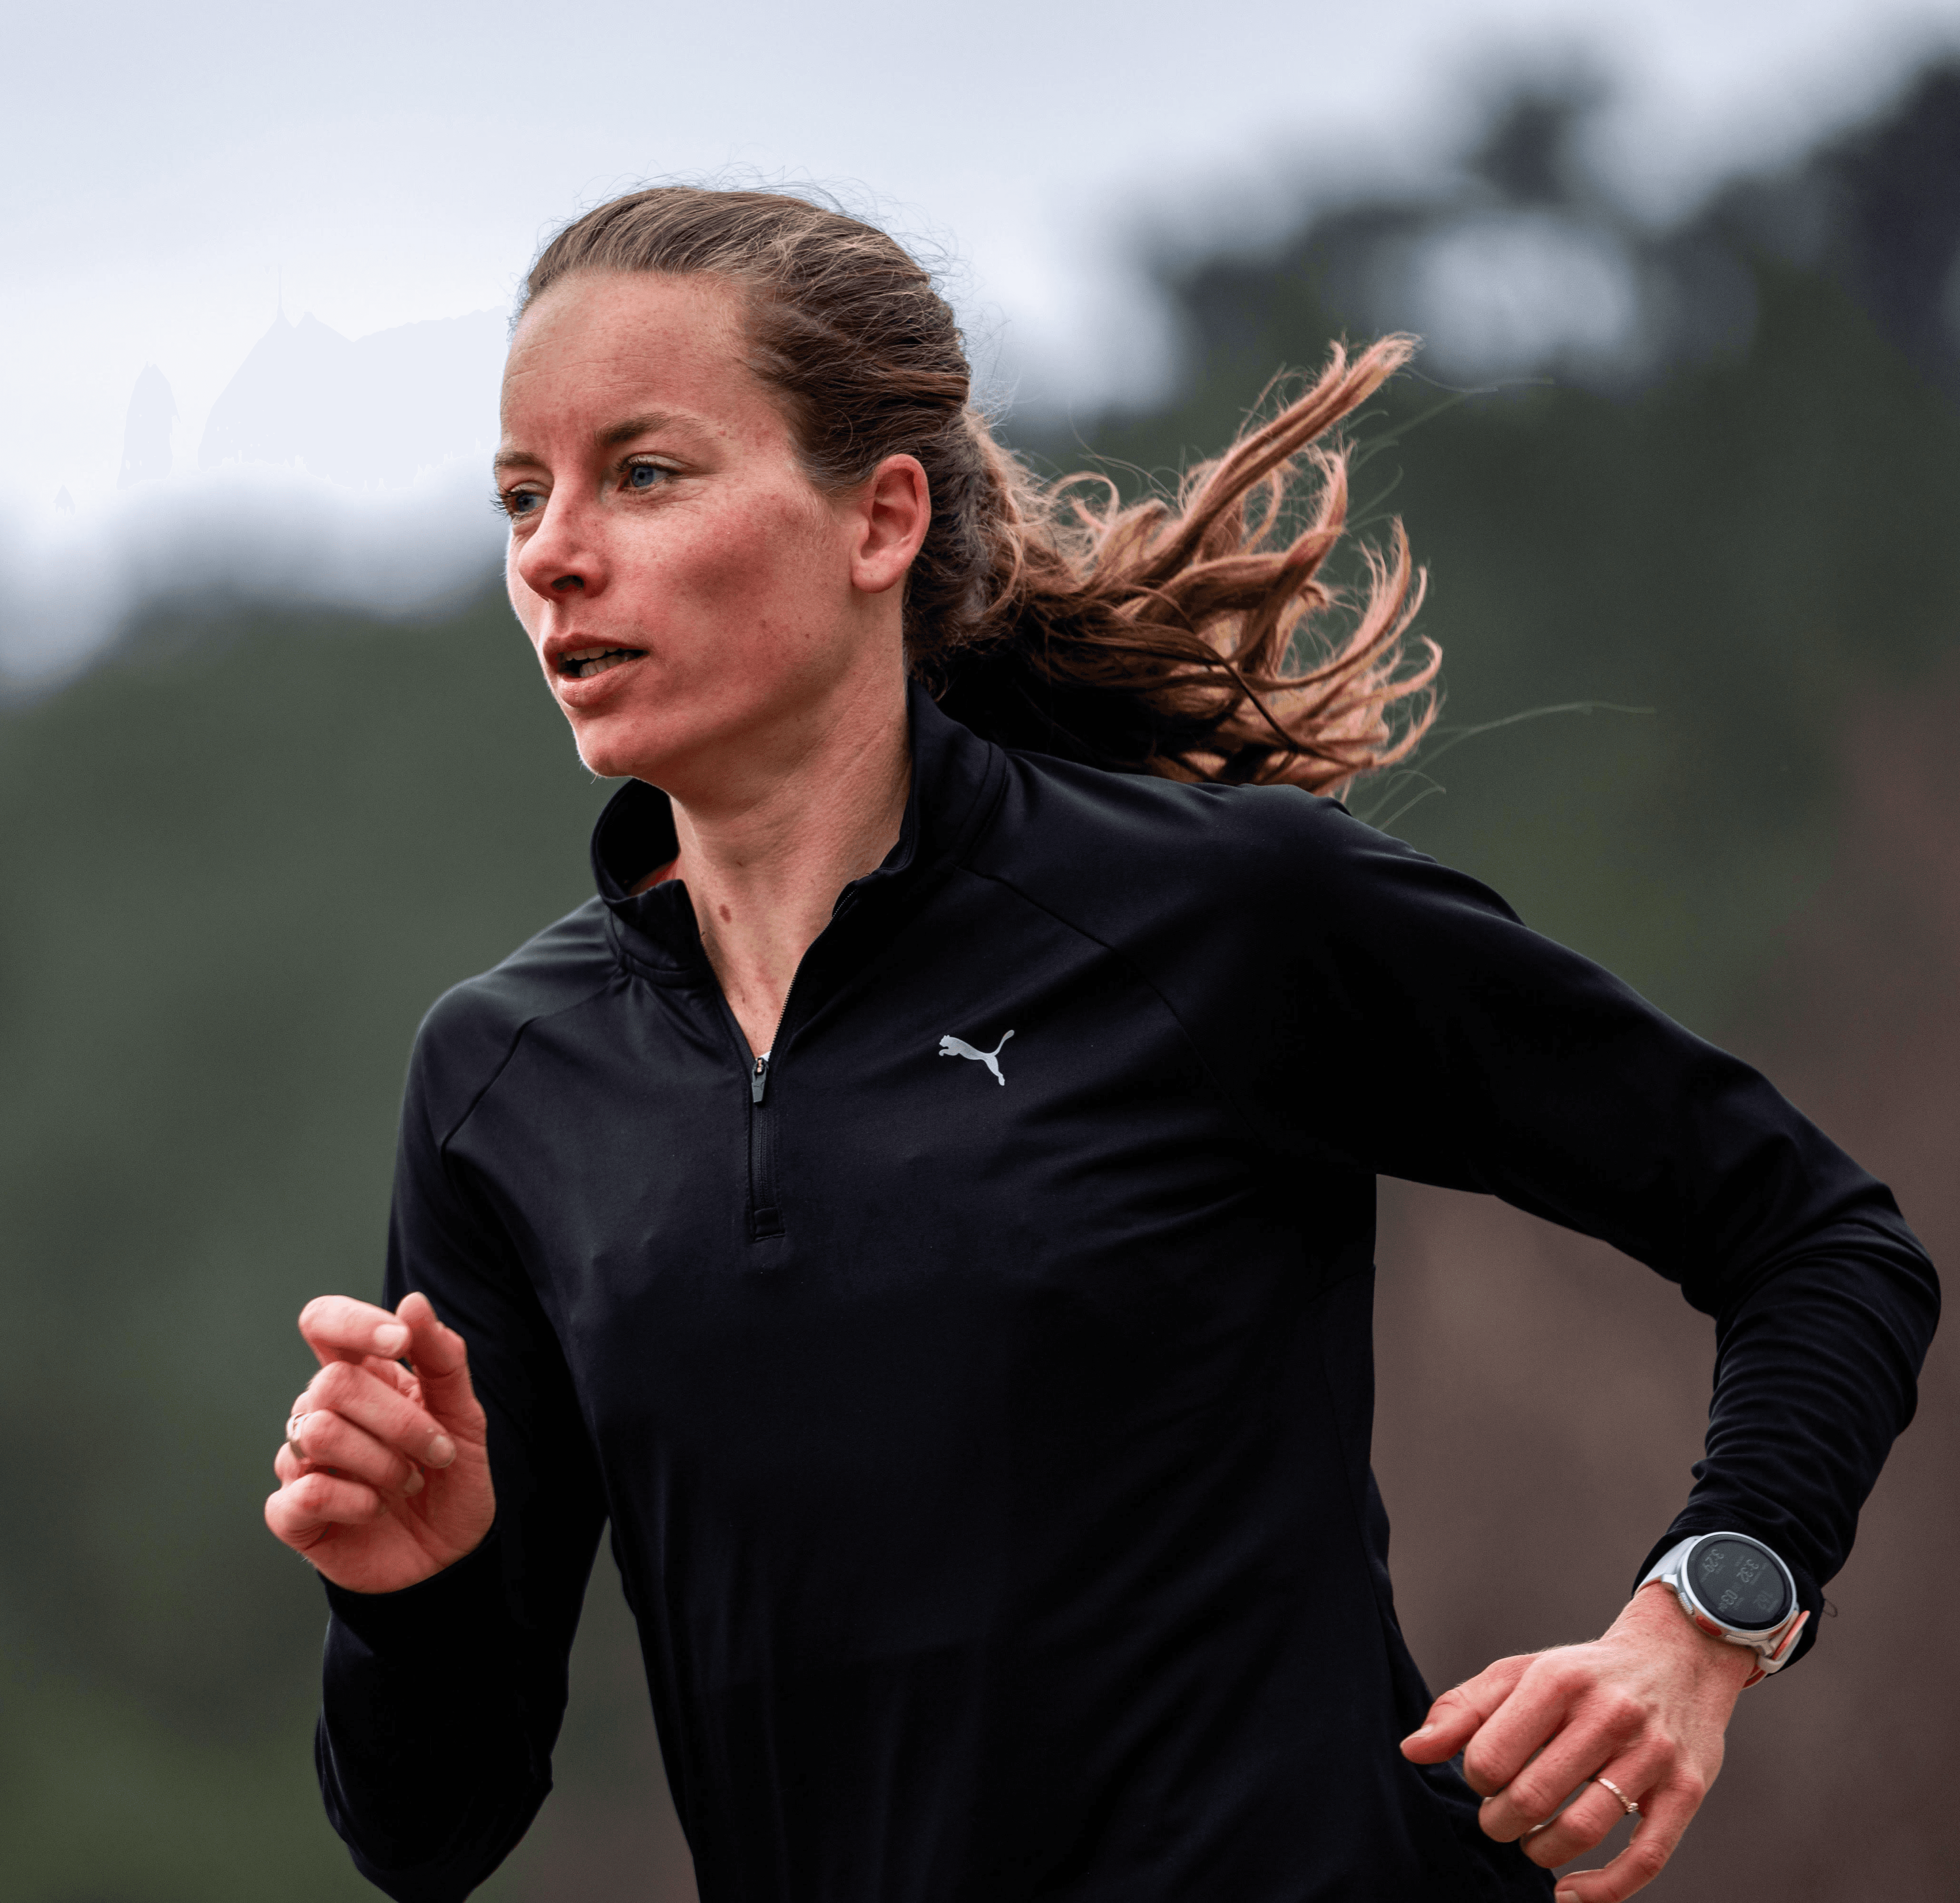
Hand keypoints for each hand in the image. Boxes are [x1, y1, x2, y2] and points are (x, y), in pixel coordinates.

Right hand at [264, 1291, 494, 1593]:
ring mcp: (301, 1461)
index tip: (398, 1340)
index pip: (322, 1321)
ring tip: (409, 1483)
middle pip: (331, 1383)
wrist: (449, 1556)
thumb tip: (412, 1301)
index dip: (352, 1321)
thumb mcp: (465, 1414)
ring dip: (381, 1462)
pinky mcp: (292, 1514)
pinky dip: (355, 1500)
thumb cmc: (451, 1478)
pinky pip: (305, 1490)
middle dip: (399, 1420)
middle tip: (437, 1453)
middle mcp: (322, 1411)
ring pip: (317, 1432)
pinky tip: (376, 1510)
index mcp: (362, 1377)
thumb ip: (442, 1358)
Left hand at [1400, 1584, 1755, 1900]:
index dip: (1477, 1780)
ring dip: (1541, 1851)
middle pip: (1532, 1798)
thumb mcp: (1519, 1673)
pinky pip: (1645, 1858)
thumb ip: (1463, 1709)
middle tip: (1501, 1818)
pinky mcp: (1686, 1791)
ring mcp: (1651, 1755)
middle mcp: (1608, 1715)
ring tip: (1531, 1842)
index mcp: (1557, 1681)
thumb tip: (1413, 1751)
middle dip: (1501, 1822)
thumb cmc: (1583, 1675)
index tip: (1484, 1779)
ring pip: (1581, 1830)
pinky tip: (1571, 1892)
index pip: (1491, 1755)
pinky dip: (1603, 1889)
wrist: (1675, 1658)